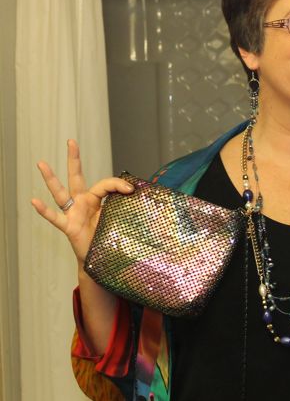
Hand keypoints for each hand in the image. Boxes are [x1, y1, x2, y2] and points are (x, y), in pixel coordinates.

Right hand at [31, 139, 133, 264]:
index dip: (118, 184)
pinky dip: (45, 210)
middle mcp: (82, 203)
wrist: (101, 259)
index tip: (131, 190)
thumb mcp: (121, 219)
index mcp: (95, 199)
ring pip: (60, 193)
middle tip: (71, 141)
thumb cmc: (109, 237)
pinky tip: (34, 201)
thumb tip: (145, 196)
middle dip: (74, 159)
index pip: (105, 184)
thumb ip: (129, 207)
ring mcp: (73, 213)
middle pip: (76, 177)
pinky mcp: (69, 227)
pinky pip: (55, 218)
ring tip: (41, 163)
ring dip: (51, 179)